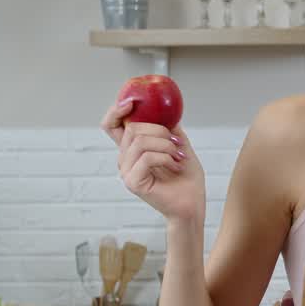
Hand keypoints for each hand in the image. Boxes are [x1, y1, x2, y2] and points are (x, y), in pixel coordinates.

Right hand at [101, 97, 205, 221]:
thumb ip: (170, 129)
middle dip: (160, 130)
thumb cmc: (186, 178)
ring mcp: (126, 171)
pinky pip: (147, 157)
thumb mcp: (180, 145)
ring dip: (166, 145)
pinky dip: (166, 158)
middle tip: (176, 144)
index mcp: (132, 149)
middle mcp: (125, 159)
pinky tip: (175, 166)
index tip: (132, 102)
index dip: (116, 111)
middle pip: (132, 128)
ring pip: (141, 141)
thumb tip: (166, 109)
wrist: (192, 203)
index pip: (111, 125)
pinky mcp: (132, 182)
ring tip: (177, 156)